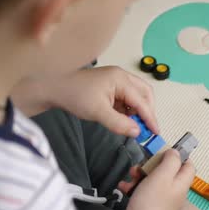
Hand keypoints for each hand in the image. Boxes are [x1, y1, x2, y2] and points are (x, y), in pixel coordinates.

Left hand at [13, 66, 158, 136]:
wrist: (52, 88)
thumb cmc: (73, 95)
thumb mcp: (98, 112)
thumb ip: (120, 123)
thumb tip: (137, 131)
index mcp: (121, 79)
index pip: (142, 100)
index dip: (150, 118)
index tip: (156, 132)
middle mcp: (121, 77)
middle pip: (144, 94)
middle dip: (147, 111)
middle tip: (147, 129)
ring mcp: (116, 81)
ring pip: (136, 97)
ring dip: (138, 111)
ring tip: (134, 126)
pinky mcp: (110, 87)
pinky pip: (126, 99)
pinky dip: (128, 110)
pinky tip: (123, 120)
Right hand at [117, 150, 194, 209]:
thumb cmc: (150, 201)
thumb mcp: (162, 176)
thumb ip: (171, 161)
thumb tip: (176, 153)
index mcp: (182, 184)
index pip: (188, 165)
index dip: (178, 156)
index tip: (162, 152)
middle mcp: (176, 193)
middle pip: (168, 172)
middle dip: (152, 165)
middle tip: (140, 166)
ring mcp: (164, 202)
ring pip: (154, 181)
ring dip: (140, 175)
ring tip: (129, 177)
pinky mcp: (152, 208)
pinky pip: (146, 193)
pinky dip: (135, 187)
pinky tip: (124, 187)